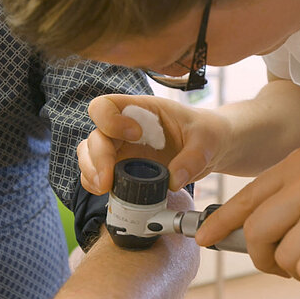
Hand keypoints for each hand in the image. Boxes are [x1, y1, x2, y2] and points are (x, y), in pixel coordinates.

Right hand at [78, 94, 230, 193]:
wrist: (210, 149)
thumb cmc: (205, 134)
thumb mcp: (207, 140)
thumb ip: (194, 158)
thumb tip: (173, 181)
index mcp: (141, 110)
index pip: (107, 105)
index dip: (110, 119)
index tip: (134, 135)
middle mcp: (123, 128)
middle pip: (94, 136)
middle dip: (98, 157)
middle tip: (109, 179)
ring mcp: (120, 149)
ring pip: (89, 156)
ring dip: (91, 172)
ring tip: (104, 188)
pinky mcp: (121, 169)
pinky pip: (96, 175)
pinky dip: (94, 183)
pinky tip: (106, 192)